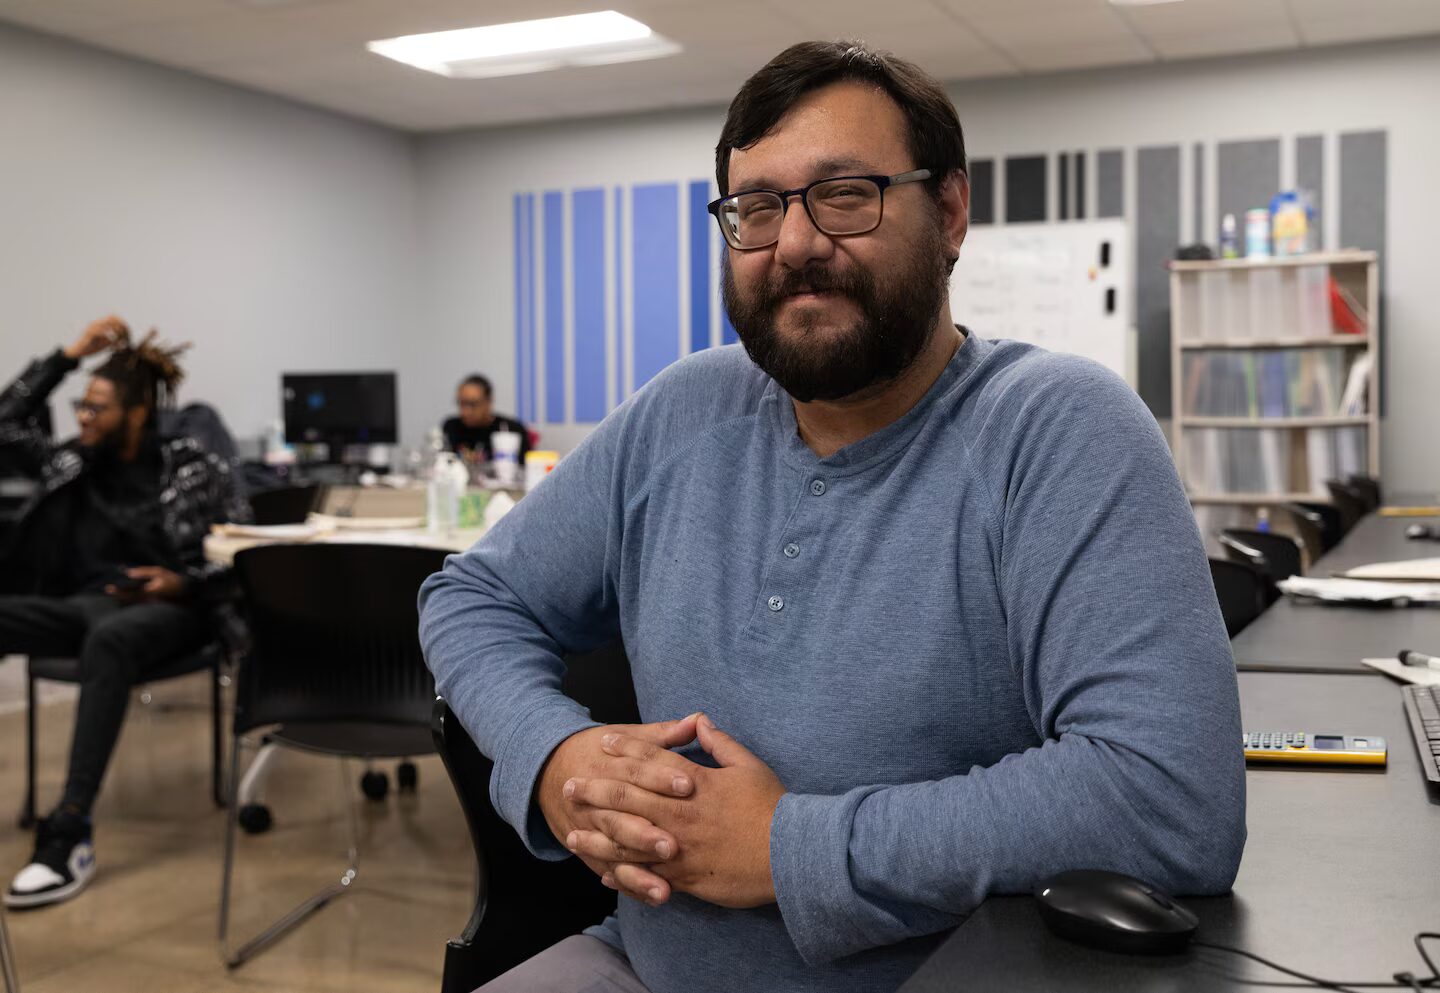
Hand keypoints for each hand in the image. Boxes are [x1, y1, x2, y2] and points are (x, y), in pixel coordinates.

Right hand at [63, 316, 128, 359]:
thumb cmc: (92, 348)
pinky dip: (111, 339)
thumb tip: (125, 339)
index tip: (129, 336)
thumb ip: (115, 339)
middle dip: (123, 328)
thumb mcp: (107, 343)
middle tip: (127, 339)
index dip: (124, 325)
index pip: (115, 317)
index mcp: (100, 323)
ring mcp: (92, 327)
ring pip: (109, 325)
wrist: (78, 353)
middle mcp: (96, 323)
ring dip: (118, 334)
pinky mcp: (89, 334)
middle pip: (114, 318)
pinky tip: (114, 347)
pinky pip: (103, 333)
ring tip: (121, 344)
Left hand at [106, 566, 188, 601]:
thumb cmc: (172, 580)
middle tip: (107, 591)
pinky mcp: (151, 605)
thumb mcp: (159, 572)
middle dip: (118, 595)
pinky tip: (125, 596)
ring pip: (132, 602)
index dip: (118, 591)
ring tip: (113, 593)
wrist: (185, 592)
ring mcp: (148, 604)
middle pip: (128, 599)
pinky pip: (137, 602)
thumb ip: (143, 572)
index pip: (129, 592)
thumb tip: (128, 573)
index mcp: (147, 591)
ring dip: (122, 598)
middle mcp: (146, 599)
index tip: (108, 588)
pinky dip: (129, 599)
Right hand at [538, 714, 702, 903]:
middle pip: (622, 817)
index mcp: (610, 766)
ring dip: (638, 871)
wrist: (548, 770)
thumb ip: (663, 735)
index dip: (662, 778)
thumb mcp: (626, 736)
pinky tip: (654, 897)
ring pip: (614, 851)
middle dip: (646, 833)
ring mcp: (591, 829)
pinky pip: (610, 871)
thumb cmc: (599, 752)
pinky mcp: (590, 852)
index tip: (689, 785)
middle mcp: (598, 801)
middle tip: (673, 846)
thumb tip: (698, 719)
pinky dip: (631, 886)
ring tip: (664, 888)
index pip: (637, 771)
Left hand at [563, 715, 785, 909]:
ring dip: (598, 834)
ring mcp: (680, 847)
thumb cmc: (773, 808)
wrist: (792, 854)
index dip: (627, 749)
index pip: (653, 761)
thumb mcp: (749, 765)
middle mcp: (680, 813)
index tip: (604, 742)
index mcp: (695, 784)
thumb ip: (720, 743)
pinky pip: (645, 875)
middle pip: (629, 797)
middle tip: (570, 784)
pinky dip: (622, 873)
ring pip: (628, 840)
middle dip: (597, 790)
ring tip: (572, 832)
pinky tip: (602, 871)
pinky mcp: (685, 877)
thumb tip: (699, 720)